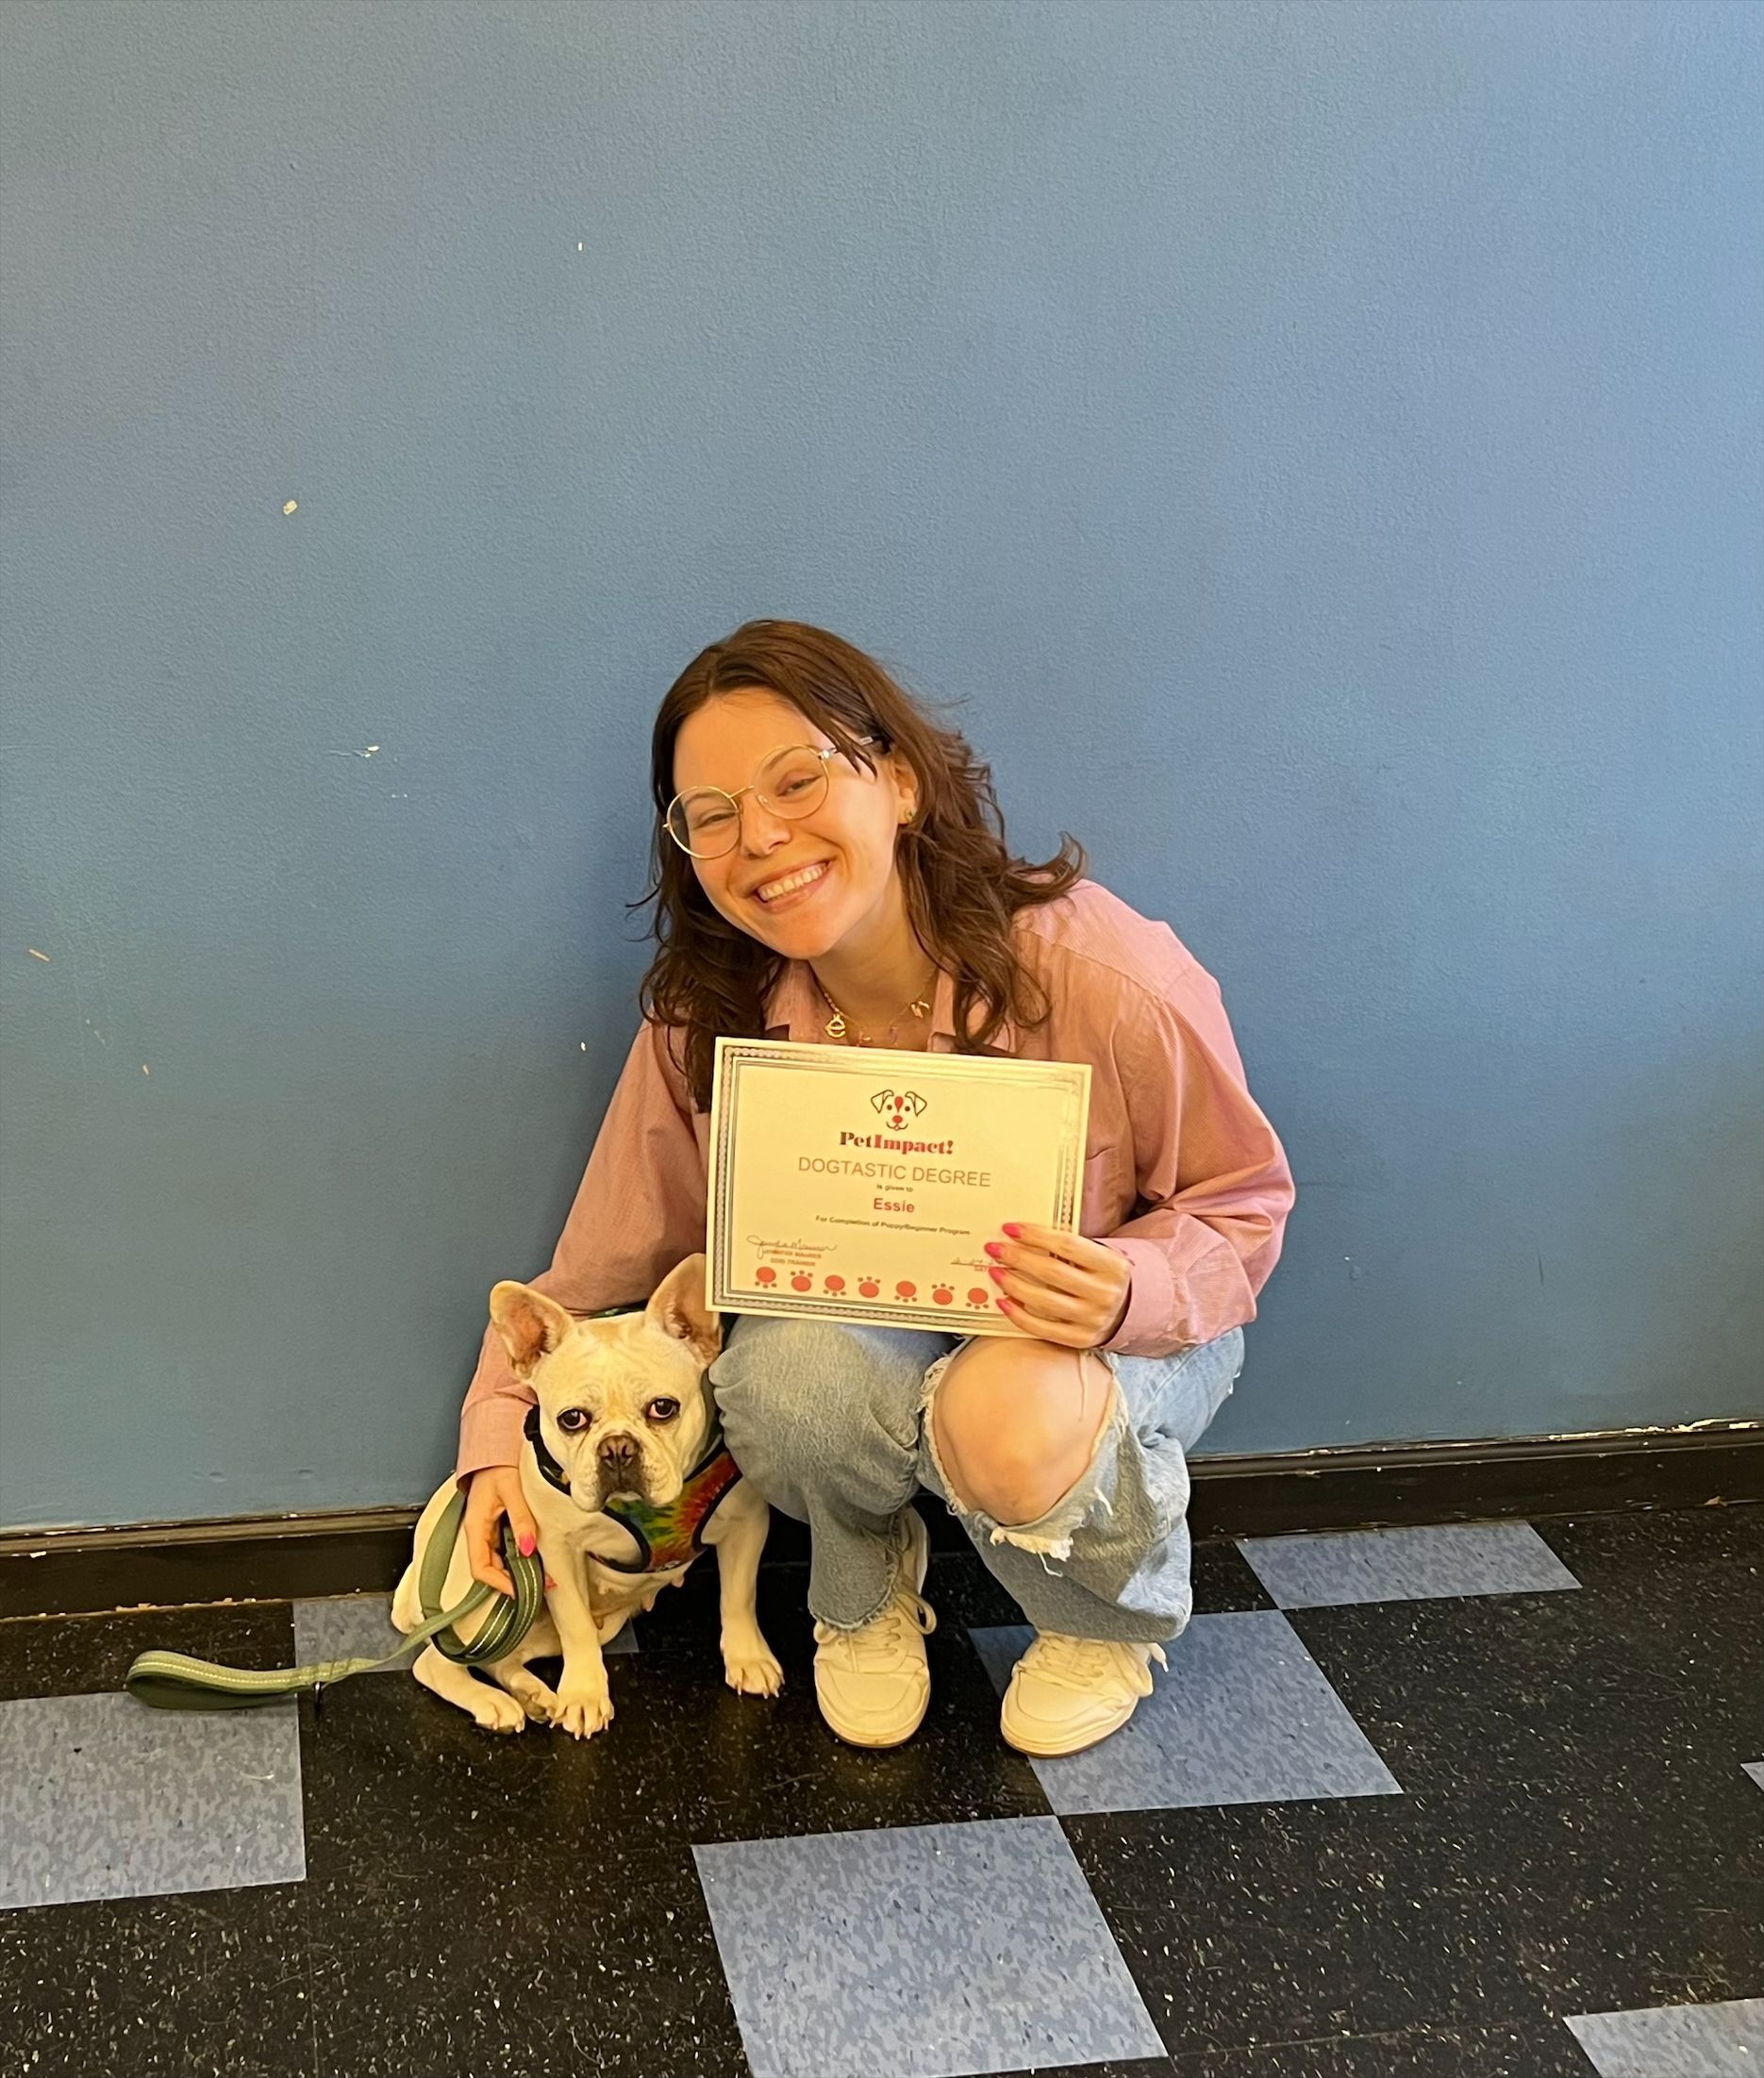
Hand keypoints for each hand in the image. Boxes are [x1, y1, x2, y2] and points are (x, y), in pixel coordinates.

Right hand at [462, 1464, 554, 1597]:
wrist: (494, 1449)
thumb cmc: (497, 1465)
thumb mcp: (511, 1490)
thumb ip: (521, 1518)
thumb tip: (528, 1548)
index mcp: (475, 1526)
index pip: (480, 1567)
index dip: (498, 1583)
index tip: (519, 1589)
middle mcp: (479, 1532)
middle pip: (490, 1568)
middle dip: (514, 1581)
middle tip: (541, 1585)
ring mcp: (487, 1530)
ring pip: (499, 1560)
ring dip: (519, 1571)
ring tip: (544, 1576)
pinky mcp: (497, 1526)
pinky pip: (506, 1548)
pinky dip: (520, 1557)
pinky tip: (536, 1559)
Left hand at [984, 1223, 1131, 1348]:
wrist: (1129, 1311)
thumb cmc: (1104, 1277)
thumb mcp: (1100, 1257)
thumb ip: (1070, 1248)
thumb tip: (1024, 1236)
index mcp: (1112, 1266)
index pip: (1068, 1245)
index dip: (1036, 1235)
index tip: (1010, 1228)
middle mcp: (1105, 1294)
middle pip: (1052, 1272)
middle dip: (1018, 1258)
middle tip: (995, 1249)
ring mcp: (1093, 1319)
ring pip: (1044, 1301)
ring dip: (1013, 1284)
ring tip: (995, 1272)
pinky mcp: (1080, 1339)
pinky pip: (1042, 1328)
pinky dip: (1018, 1315)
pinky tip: (1003, 1301)